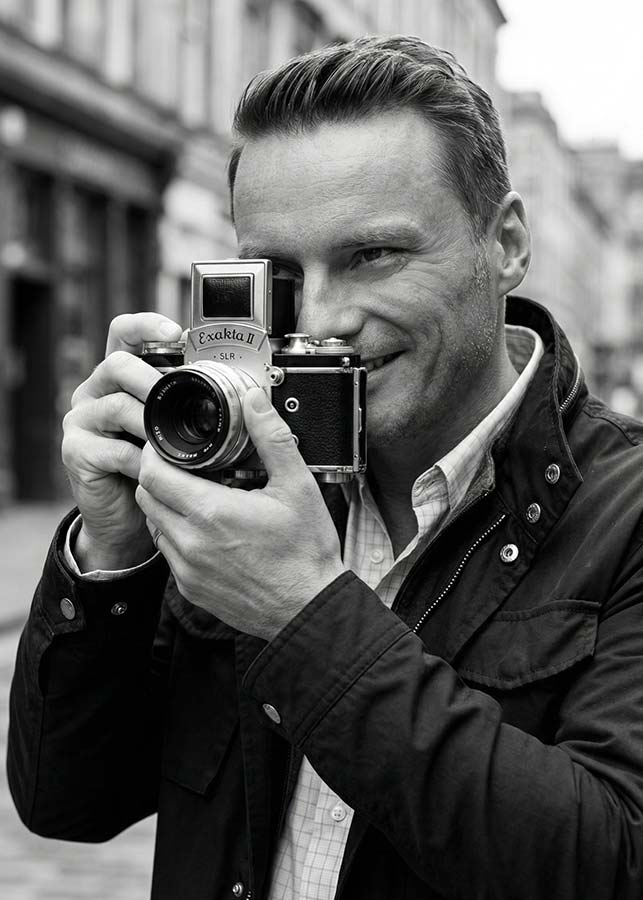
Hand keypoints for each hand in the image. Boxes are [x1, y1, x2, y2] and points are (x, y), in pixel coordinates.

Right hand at [61, 313, 182, 570]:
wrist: (126, 517)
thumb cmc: (154, 467)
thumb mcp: (173, 430)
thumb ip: (187, 408)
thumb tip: (244, 395)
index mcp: (119, 378)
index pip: (123, 334)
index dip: (146, 326)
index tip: (176, 332)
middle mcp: (95, 392)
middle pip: (117, 365)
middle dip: (153, 380)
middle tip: (179, 399)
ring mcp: (82, 421)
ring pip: (116, 406)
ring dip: (152, 422)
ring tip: (175, 438)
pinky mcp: (76, 452)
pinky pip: (113, 448)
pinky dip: (142, 459)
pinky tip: (159, 468)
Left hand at [135, 388, 346, 639]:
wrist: (309, 609)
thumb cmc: (306, 553)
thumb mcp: (297, 486)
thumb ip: (271, 438)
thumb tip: (254, 402)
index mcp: (211, 512)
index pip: (153, 472)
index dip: (155, 453)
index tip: (170, 445)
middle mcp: (190, 543)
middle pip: (147, 496)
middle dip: (158, 475)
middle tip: (184, 466)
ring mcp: (187, 569)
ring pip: (155, 524)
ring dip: (166, 506)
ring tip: (197, 496)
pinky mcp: (190, 589)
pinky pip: (168, 554)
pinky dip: (177, 535)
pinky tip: (207, 530)